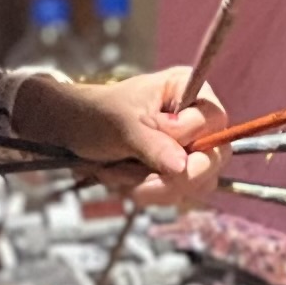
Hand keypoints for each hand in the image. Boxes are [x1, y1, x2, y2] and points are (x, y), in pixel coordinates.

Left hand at [11, 67, 226, 208]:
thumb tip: (183, 167)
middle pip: (214, 157)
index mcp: (189, 91)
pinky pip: (180, 193)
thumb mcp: (122, 125)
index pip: (214, 122)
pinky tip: (126, 180)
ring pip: (198, 182)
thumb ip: (154, 144)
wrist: (71, 133)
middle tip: (141, 183)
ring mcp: (189, 148)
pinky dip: (151, 193)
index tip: (154, 138)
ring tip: (121, 172)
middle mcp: (196, 119)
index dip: (188, 138)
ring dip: (156, 186)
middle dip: (174, 177)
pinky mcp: (177, 171)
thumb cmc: (96, 115)